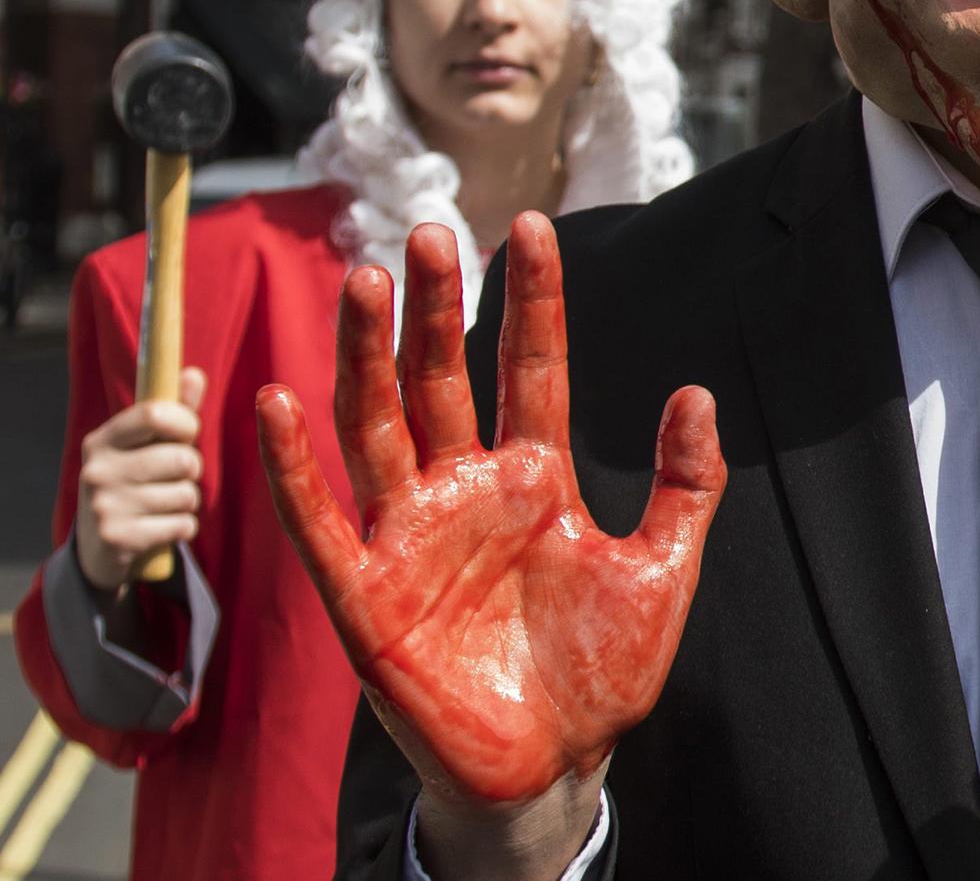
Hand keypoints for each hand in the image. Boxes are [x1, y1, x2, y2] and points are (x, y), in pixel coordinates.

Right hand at [76, 366, 205, 593]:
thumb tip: (193, 374)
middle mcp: (98, 470)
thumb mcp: (147, 444)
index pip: (156, 414)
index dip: (185, 424)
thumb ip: (175, 410)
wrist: (99, 547)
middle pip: (182, 459)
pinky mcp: (118, 539)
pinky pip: (184, 525)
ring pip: (187, 494)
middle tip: (171, 479)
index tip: (185, 435)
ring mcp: (105, 506)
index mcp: (103, 440)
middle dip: (190, 470)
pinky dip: (183, 528)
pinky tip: (160, 528)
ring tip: (163, 504)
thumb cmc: (134, 482)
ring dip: (187, 502)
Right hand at [256, 215, 724, 847]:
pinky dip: (291, 467)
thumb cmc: (602, 672)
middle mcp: (465, 489)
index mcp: (535, 475)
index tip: (533, 225)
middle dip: (433, 305)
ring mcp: (410, 536)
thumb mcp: (663, 570)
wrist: (555, 767)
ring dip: (365, 355)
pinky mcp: (364, 595)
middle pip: (439, 377)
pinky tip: (273, 401)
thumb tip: (695, 392)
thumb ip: (686, 484)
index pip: (530, 365)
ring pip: (376, 424)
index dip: (531, 298)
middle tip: (430, 230)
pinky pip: (319, 520)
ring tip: (365, 280)